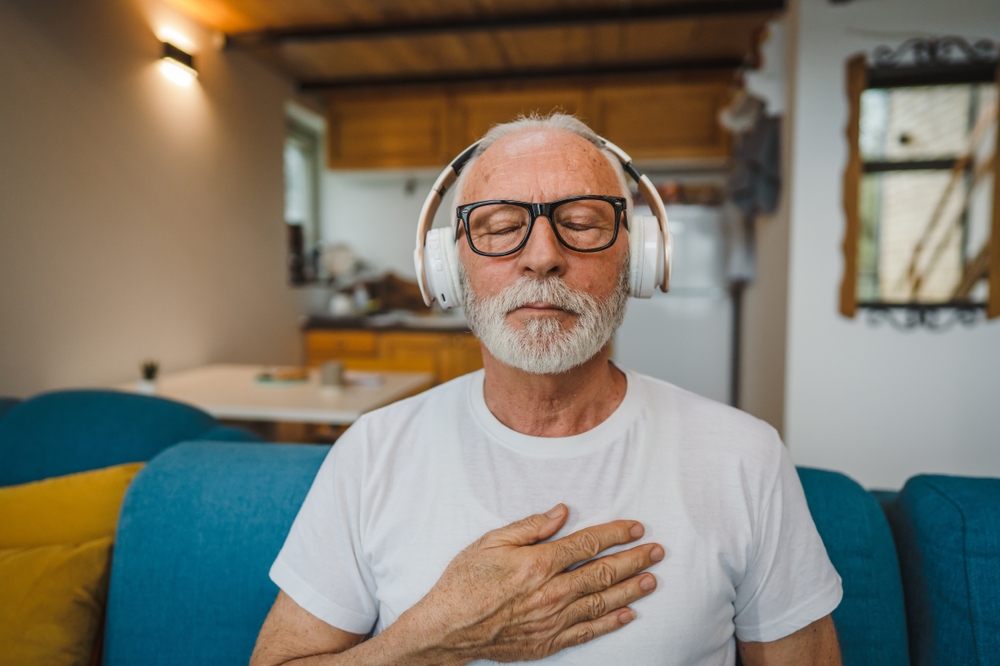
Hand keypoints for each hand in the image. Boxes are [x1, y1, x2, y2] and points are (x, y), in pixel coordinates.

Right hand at [396, 504, 662, 663]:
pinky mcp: (548, 642)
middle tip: (657, 551)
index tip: (635, 527)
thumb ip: (531, 527)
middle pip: (603, 573)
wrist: (447, 628)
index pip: (588, 544)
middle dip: (634, 559)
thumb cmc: (465, 581)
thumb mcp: (492, 542)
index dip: (615, 534)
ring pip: (602, 602)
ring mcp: (552, 620)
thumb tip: (562, 512)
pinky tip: (628, 614)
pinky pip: (588, 631)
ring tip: (652, 579)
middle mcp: (552, 593)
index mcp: (539, 564)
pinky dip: (610, 623)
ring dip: (630, 589)